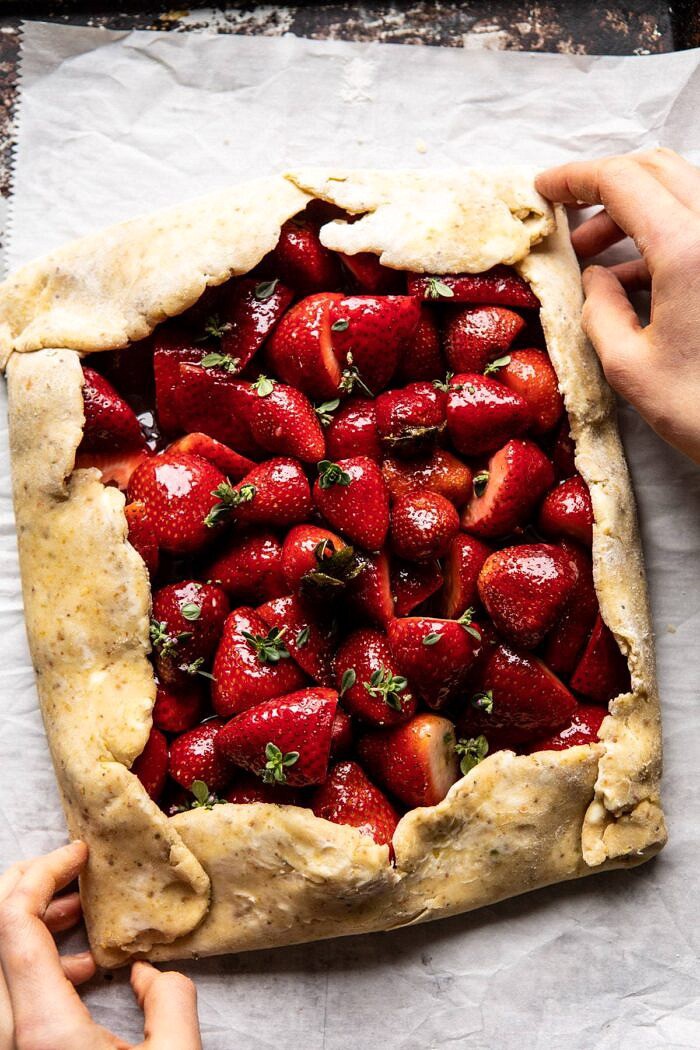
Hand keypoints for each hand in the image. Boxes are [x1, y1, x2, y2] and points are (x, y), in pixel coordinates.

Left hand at [0, 841, 201, 1049]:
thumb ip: (170, 1000)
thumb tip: (150, 972)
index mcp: (44, 1026)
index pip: (15, 925)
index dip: (42, 875)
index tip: (79, 853)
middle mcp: (12, 1033)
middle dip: (29, 884)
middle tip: (69, 865)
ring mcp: (12, 1043)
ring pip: (1, 961)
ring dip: (33, 922)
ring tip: (79, 908)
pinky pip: (11, 991)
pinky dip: (35, 959)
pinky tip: (83, 964)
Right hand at [535, 149, 699, 461]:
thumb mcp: (629, 367)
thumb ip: (600, 310)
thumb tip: (595, 279)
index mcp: (687, 249)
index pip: (622, 180)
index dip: (575, 178)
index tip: (544, 187)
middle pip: (657, 170)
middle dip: (606, 188)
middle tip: (569, 223)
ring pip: (683, 192)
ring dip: (636, 211)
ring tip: (598, 258)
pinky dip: (665, 235)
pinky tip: (637, 279)